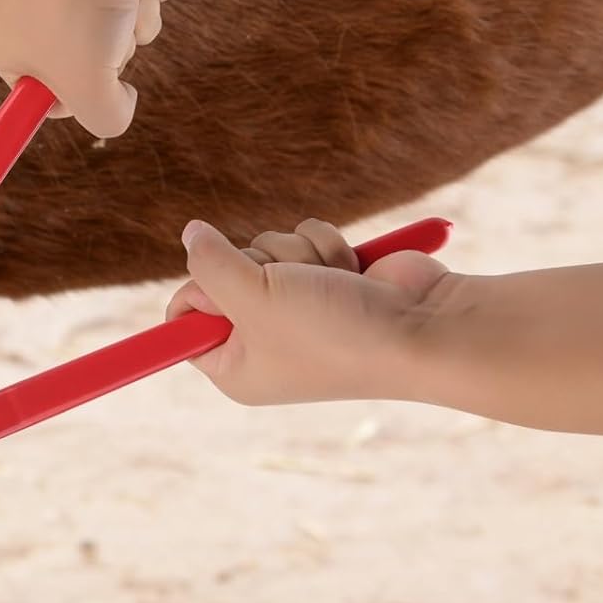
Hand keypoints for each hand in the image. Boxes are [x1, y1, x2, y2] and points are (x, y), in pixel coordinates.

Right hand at [0, 0, 178, 138]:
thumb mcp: (90, 86)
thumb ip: (106, 118)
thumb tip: (123, 104)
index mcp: (4, 48)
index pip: (44, 98)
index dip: (77, 97)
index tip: (92, 84)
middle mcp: (29, 13)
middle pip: (93, 64)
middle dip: (117, 50)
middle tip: (104, 26)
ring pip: (126, 27)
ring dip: (142, 14)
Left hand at [165, 218, 454, 404]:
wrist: (420, 326)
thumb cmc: (331, 328)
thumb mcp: (251, 297)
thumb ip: (210, 264)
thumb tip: (190, 235)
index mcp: (234, 367)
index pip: (182, 320)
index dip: (196, 292)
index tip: (225, 290)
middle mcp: (261, 341)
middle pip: (222, 271)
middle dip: (259, 264)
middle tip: (290, 289)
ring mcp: (296, 308)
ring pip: (266, 245)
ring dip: (298, 253)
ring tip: (329, 283)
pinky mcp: (327, 278)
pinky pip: (303, 237)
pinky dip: (327, 246)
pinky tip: (352, 272)